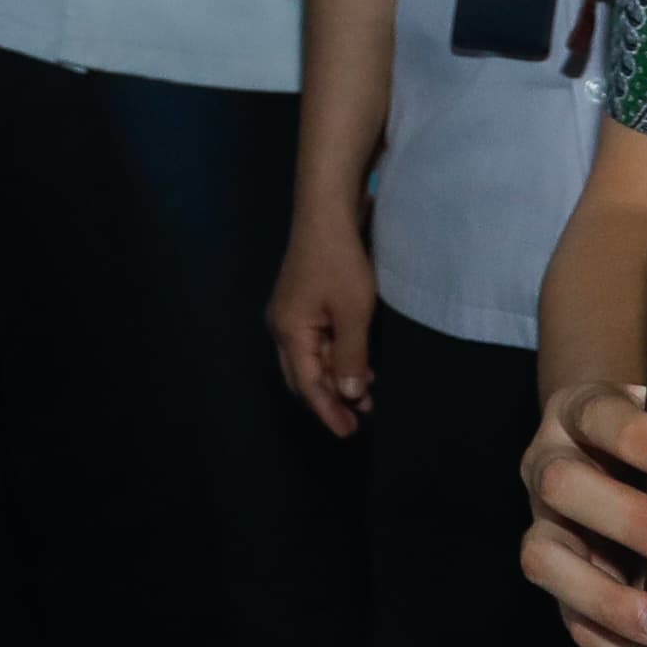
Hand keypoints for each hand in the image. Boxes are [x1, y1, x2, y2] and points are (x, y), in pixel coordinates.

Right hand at [267, 211, 378, 439]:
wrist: (326, 214)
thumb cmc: (341, 262)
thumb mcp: (354, 312)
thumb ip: (352, 356)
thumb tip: (351, 393)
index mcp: (290, 334)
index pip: (308, 385)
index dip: (328, 411)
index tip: (349, 433)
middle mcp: (281, 329)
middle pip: (301, 377)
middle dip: (328, 400)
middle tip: (357, 420)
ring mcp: (289, 315)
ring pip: (309, 360)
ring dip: (334, 379)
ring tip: (364, 396)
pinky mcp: (301, 302)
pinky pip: (314, 343)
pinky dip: (333, 359)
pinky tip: (356, 362)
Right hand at [517, 381, 646, 646]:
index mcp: (589, 416)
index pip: (597, 413)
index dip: (636, 437)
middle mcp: (550, 466)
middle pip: (560, 485)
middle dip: (632, 522)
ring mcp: (544, 526)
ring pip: (544, 559)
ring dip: (610, 598)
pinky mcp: (560, 584)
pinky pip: (574, 622)